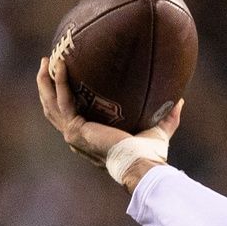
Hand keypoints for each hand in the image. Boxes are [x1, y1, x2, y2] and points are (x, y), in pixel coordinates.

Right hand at [35, 56, 182, 173]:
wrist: (142, 164)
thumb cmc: (150, 155)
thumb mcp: (158, 132)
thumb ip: (167, 118)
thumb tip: (180, 101)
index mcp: (90, 139)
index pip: (71, 117)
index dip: (64, 99)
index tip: (65, 81)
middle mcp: (77, 138)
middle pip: (53, 109)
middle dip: (47, 87)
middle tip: (47, 65)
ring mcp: (73, 135)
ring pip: (51, 105)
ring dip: (46, 83)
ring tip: (46, 61)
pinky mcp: (75, 129)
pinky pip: (64, 100)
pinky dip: (60, 82)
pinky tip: (62, 65)